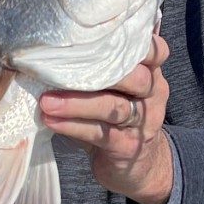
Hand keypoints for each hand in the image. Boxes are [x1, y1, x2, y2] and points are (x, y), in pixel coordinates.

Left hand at [39, 33, 172, 203]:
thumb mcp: (120, 90)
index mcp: (152, 75)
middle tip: (57, 68)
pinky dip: (73, 126)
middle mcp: (153, 97)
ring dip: (77, 103)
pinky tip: (51, 120)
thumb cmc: (119, 118)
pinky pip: (99, 133)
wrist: (140, 167)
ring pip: (114, 107)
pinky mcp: (126, 147)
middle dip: (97, 71)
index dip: (136, 42)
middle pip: (135, 79)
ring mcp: (142, 124)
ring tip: (46, 101)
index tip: (100, 36)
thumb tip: (53, 50)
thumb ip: (103, 69)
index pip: (156, 51)